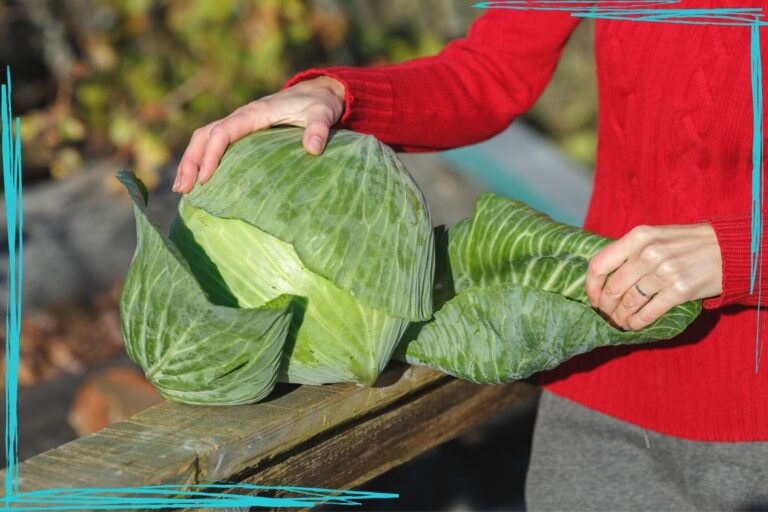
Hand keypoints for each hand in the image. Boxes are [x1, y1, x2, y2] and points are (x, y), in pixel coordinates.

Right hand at [172, 76, 345, 192]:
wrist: (320, 92)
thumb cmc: (320, 104)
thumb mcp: (323, 114)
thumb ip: (319, 130)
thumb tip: (312, 148)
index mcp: (256, 113)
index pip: (223, 131)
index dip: (211, 155)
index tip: (205, 179)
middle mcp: (242, 116)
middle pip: (204, 135)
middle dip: (191, 161)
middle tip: (184, 190)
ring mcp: (240, 123)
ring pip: (204, 138)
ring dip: (190, 161)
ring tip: (182, 189)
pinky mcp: (243, 131)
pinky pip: (214, 142)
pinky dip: (201, 159)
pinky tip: (198, 181)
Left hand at [585, 223, 721, 329]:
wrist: (728, 248)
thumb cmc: (687, 243)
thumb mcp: (655, 236)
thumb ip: (630, 251)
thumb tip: (603, 276)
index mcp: (638, 237)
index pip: (599, 264)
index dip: (591, 286)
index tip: (593, 298)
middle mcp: (649, 253)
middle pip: (613, 288)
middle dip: (605, 307)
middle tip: (606, 315)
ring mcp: (664, 272)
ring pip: (629, 303)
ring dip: (620, 317)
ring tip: (619, 322)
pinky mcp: (680, 290)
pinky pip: (648, 312)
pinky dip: (637, 323)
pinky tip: (633, 325)